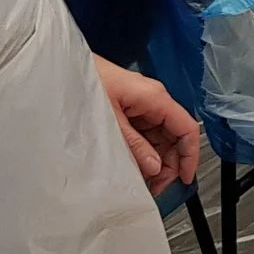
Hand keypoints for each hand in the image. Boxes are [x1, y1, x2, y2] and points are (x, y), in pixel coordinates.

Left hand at [94, 55, 199, 194]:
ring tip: (144, 179)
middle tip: (156, 185)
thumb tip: (154, 166)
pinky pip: (146, 132)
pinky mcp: (131, 107)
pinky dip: (144, 150)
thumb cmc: (86, 82)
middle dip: (169, 163)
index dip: (190, 156)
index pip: (187, 129)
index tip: (184, 178)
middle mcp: (154, 99)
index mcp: (155, 98)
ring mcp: (143, 103)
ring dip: (155, 159)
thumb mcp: (111, 121)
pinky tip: (135, 164)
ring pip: (160, 136)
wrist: (63, 68)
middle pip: (175, 136)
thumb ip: (135, 145)